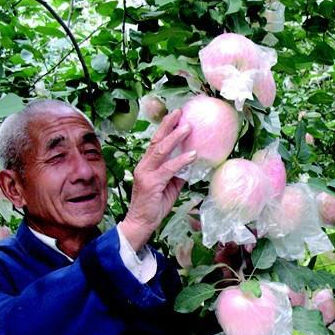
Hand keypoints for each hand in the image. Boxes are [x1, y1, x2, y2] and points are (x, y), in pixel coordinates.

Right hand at [120, 109, 195, 249]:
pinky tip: (192, 155)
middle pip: (156, 140)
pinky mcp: (151, 183)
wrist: (141, 223)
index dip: (166, 128)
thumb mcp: (170, 186)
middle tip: (180, 111)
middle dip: (168, 124)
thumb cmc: (155, 205)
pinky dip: (181, 161)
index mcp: (147, 164)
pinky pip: (168, 169)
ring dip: (175, 137)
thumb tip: (192, 164)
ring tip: (188, 127)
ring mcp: (146, 173)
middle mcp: (144, 165)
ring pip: (161, 150)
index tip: (176, 115)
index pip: (156, 142)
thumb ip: (178, 174)